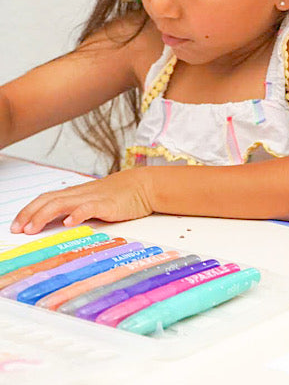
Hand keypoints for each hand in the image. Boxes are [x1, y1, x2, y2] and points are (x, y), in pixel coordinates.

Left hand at [10, 168, 153, 233]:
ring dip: (43, 216)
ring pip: (61, 203)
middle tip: (18, 230)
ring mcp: (92, 198)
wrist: (144, 185)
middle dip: (29, 214)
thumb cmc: (120, 195)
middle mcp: (79, 194)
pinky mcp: (106, 205)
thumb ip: (78, 209)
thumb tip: (59, 222)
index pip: (45, 199)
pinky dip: (76, 214)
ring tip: (32, 229)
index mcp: (75, 194)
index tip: (16, 225)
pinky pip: (88, 208)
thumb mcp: (94, 201)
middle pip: (47, 200)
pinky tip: (68, 223)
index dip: (28, 210)